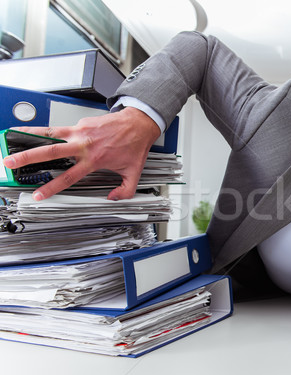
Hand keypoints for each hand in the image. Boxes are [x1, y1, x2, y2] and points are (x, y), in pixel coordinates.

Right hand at [2, 107, 160, 200]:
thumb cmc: (135, 145)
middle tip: (11, 163)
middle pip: (50, 152)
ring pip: (50, 134)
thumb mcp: (134, 172)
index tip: (38, 194)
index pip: (69, 176)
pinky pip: (59, 128)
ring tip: (12, 138)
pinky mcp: (80, 123)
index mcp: (94, 159)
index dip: (52, 187)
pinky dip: (45, 130)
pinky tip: (34, 132)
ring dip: (29, 136)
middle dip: (28, 157)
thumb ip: (125, 190)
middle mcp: (84, 145)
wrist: (139, 123)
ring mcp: (80, 131)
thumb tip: (113, 198)